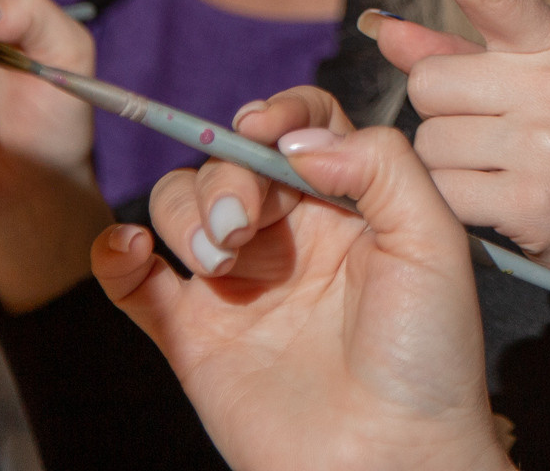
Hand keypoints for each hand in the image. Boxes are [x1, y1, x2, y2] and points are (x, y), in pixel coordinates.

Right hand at [96, 125, 513, 470]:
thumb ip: (382, 165)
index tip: (262, 125)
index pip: (302, 128)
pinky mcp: (193, 337)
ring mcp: (238, 285)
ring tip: (217, 256)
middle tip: (244, 223)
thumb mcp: (435, 242)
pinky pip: (132, 283)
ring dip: (185, 211)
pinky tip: (129, 247)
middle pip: (231, 162)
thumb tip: (298, 138)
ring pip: (180, 206)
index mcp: (351, 205)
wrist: (393, 460)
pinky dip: (114, 252)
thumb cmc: (428, 357)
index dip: (278, 113)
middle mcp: (291, 237)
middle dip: (226, 174)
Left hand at [366, 0, 549, 320]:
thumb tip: (383, 28)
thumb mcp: (537, 91)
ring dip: (445, 165)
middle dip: (442, 114)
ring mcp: (547, 141)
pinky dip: (455, 206)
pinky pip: (442, 191)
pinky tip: (497, 207)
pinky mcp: (532, 198)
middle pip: (429, 82)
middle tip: (490, 139)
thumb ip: (458, 56)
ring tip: (500, 174)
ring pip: (427, 141)